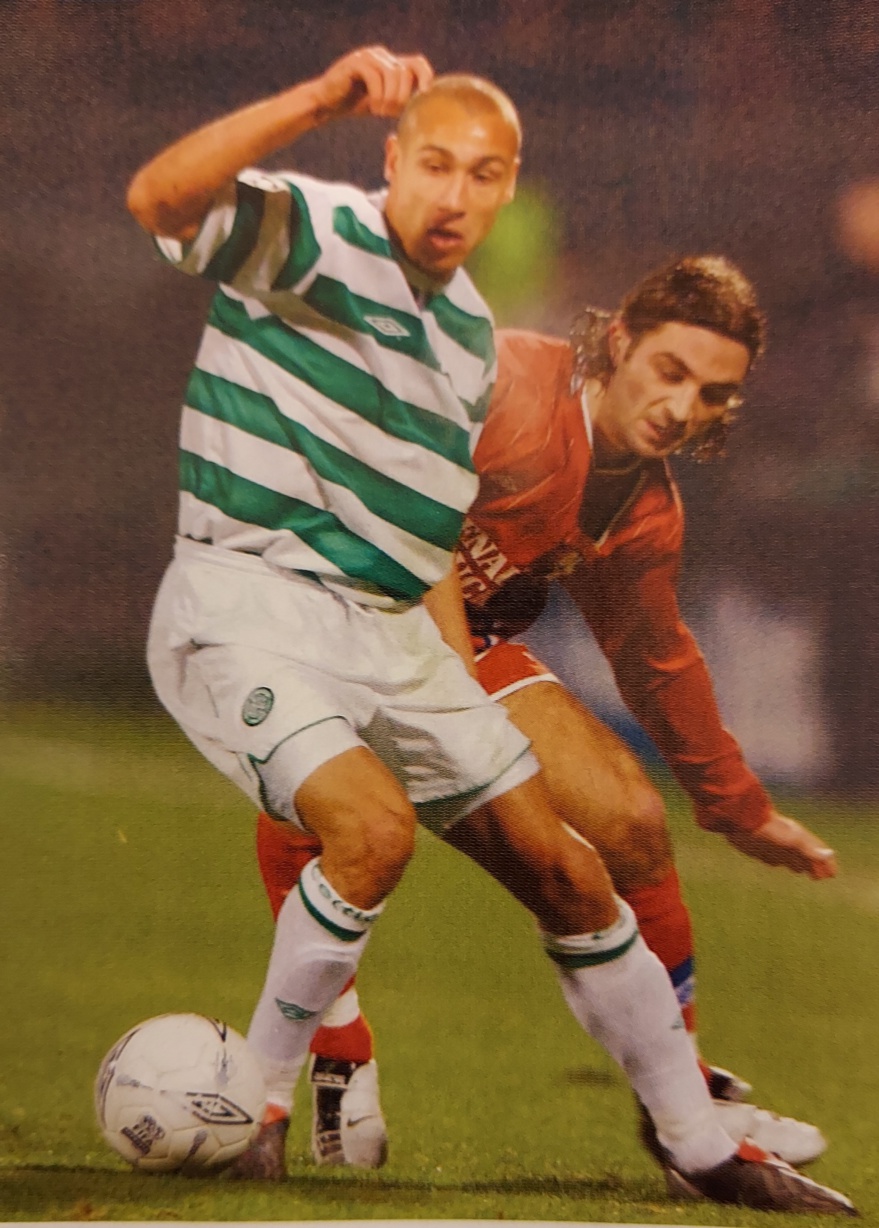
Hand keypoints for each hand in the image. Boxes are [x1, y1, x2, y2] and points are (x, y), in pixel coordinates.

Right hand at [314, 46, 432, 121]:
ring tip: (381, 112)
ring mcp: (368, 56)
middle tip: (390, 114)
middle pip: (405, 71)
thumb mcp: (385, 103)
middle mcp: (381, 55)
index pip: (417, 63)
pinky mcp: (355, 62)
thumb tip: (421, 105)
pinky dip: (377, 95)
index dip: (426, 77)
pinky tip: (373, 107)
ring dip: (390, 97)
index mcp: (391, 63)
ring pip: (392, 73)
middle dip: (402, 97)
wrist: (327, 103)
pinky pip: (374, 76)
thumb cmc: (357, 104)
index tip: (424, 96)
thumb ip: (400, 99)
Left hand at [724, 811, 837, 879]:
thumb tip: (829, 855)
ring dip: (798, 864)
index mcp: (800, 838)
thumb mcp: (793, 841)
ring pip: (790, 856)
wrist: (743, 821)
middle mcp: (789, 841)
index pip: (817, 851)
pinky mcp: (761, 847)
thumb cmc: (771, 830)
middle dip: (814, 865)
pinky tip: (777, 863)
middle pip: (805, 855)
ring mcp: (775, 844)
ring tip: (803, 871)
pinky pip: (774, 857)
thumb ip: (810, 849)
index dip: (826, 863)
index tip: (832, 874)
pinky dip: (780, 862)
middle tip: (822, 877)